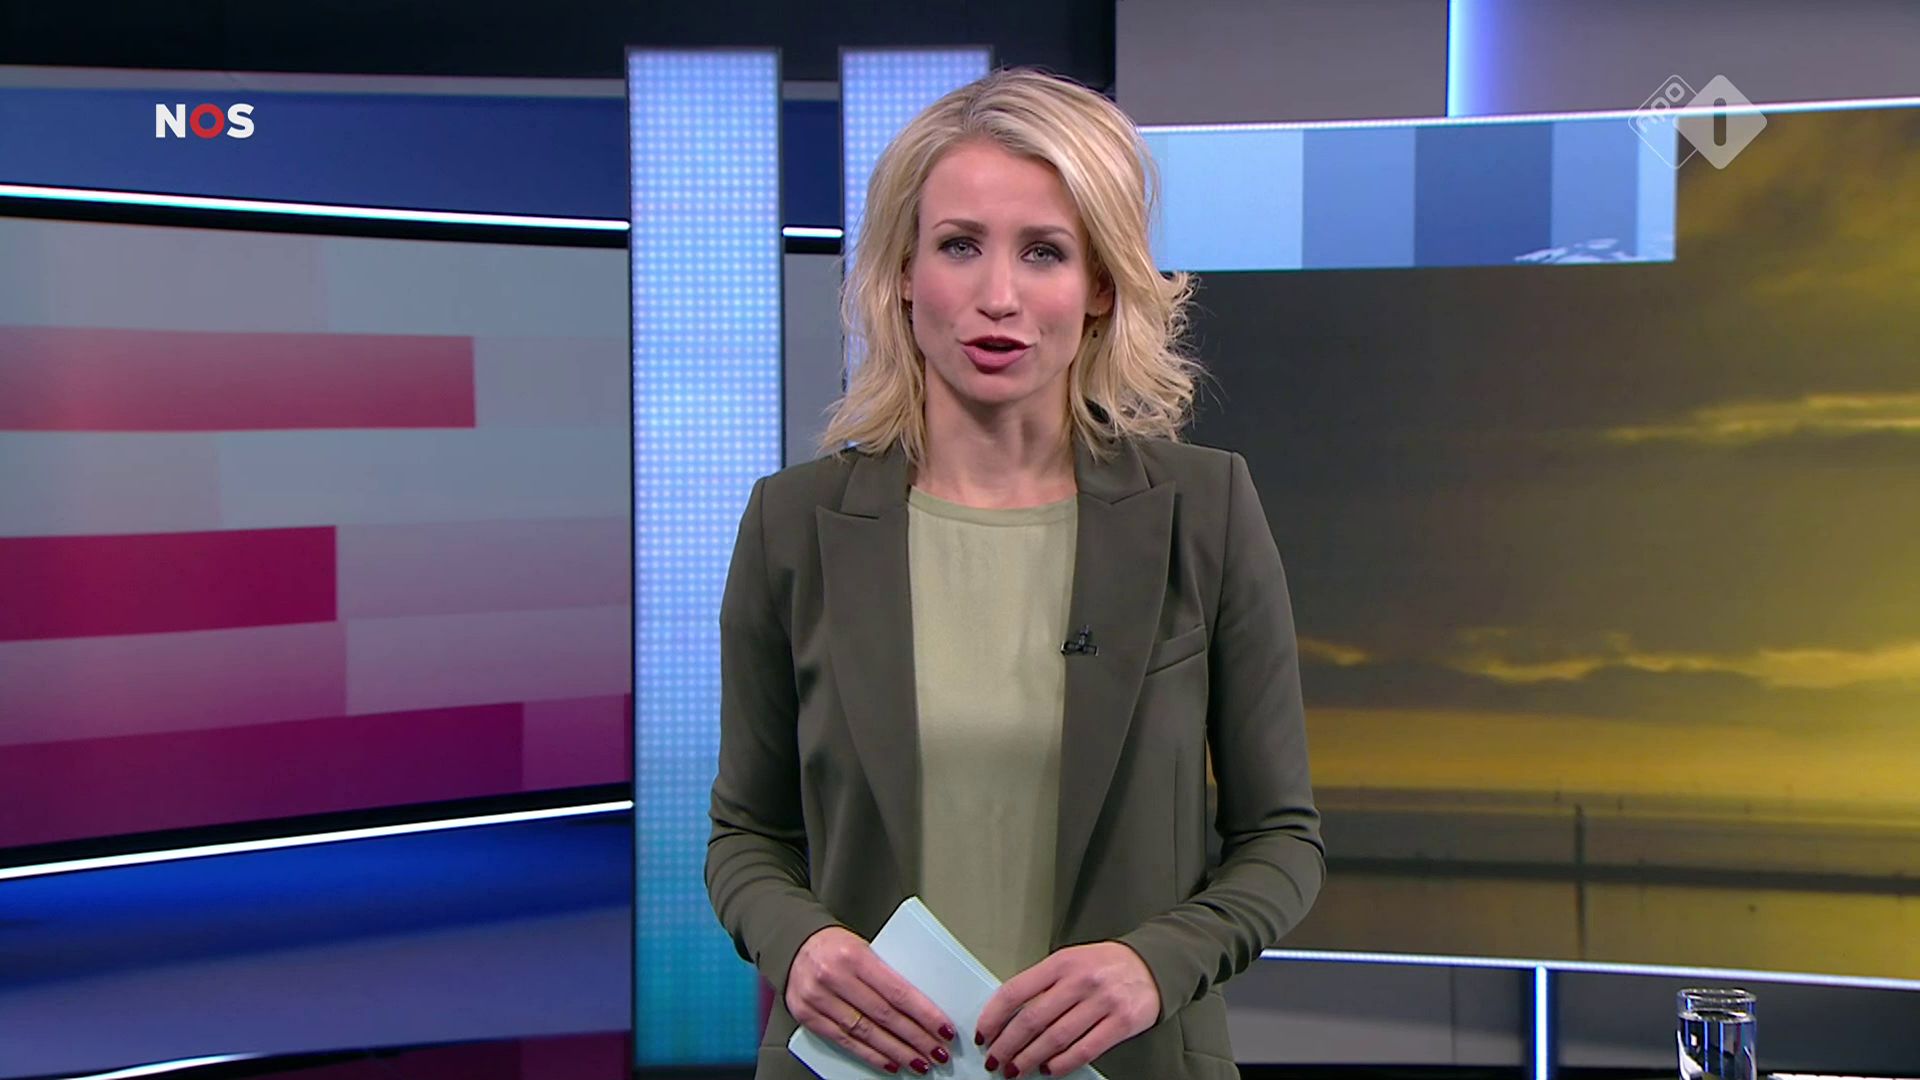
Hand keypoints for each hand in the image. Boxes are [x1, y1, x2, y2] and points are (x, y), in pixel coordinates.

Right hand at [785, 926, 958, 1075]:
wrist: (794, 942)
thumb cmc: (836, 945)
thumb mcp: (865, 948)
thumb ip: (887, 973)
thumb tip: (922, 1006)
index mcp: (855, 955)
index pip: (897, 991)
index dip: (924, 1014)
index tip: (944, 1029)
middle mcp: (834, 977)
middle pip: (884, 1016)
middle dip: (916, 1038)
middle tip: (938, 1052)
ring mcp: (818, 999)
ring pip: (866, 1033)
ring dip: (897, 1052)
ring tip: (919, 1062)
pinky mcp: (808, 1016)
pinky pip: (844, 1041)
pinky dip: (870, 1055)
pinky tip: (890, 1063)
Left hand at [974, 942, 1159, 1077]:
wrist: (1153, 965)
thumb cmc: (1106, 965)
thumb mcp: (1071, 961)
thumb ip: (1043, 983)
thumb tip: (1008, 1015)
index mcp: (1062, 962)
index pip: (1016, 990)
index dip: (994, 1016)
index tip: (983, 1033)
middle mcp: (1080, 980)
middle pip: (1032, 1019)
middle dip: (1008, 1045)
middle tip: (995, 1060)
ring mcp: (1102, 1002)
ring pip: (1055, 1038)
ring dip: (1029, 1058)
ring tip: (1015, 1069)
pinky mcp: (1121, 1023)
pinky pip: (1084, 1049)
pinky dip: (1062, 1063)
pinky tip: (1048, 1069)